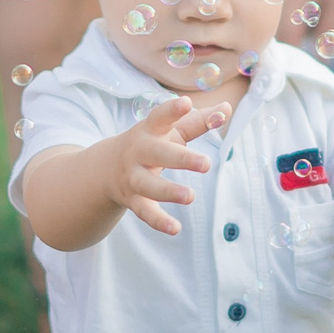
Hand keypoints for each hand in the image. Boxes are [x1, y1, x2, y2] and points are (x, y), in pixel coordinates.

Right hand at [107, 94, 227, 235]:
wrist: (105, 168)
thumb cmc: (151, 143)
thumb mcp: (170, 130)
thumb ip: (199, 121)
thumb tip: (227, 108)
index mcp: (150, 130)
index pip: (159, 116)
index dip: (172, 110)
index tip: (185, 103)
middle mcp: (139, 152)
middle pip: (158, 153)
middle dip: (181, 159)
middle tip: (206, 164)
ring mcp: (133, 177)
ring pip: (149, 186)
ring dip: (168, 191)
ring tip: (190, 196)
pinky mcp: (133, 200)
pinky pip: (145, 212)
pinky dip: (158, 221)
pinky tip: (175, 228)